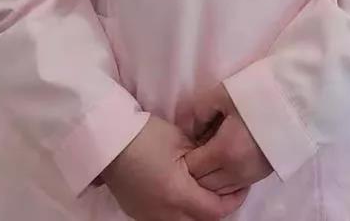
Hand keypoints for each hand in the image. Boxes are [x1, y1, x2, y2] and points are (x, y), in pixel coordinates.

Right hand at [100, 113, 249, 219]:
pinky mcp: (139, 214)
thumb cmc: (145, 136)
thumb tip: (217, 165)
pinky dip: (180, 211)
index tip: (242, 185)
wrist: (107, 141)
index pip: (215, 210)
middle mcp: (165, 214)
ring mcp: (150, 217)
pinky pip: (167, 219)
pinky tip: (183, 192)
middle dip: (217, 207)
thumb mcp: (179, 141)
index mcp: (178, 194)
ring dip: (198, 211)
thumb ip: (202, 158)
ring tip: (204, 189)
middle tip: (227, 187)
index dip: (233, 200)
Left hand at [185, 83, 272, 193]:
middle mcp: (236, 171)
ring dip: (209, 178)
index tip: (184, 145)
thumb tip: (189, 131)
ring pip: (219, 190)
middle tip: (194, 150)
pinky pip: (233, 187)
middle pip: (204, 184)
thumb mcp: (221, 94)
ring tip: (208, 156)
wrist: (295, 101)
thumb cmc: (256, 94)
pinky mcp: (261, 177)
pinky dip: (223, 180)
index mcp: (224, 150)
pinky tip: (222, 162)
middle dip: (194, 171)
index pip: (192, 168)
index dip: (183, 158)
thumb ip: (199, 113)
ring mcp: (250, 177)